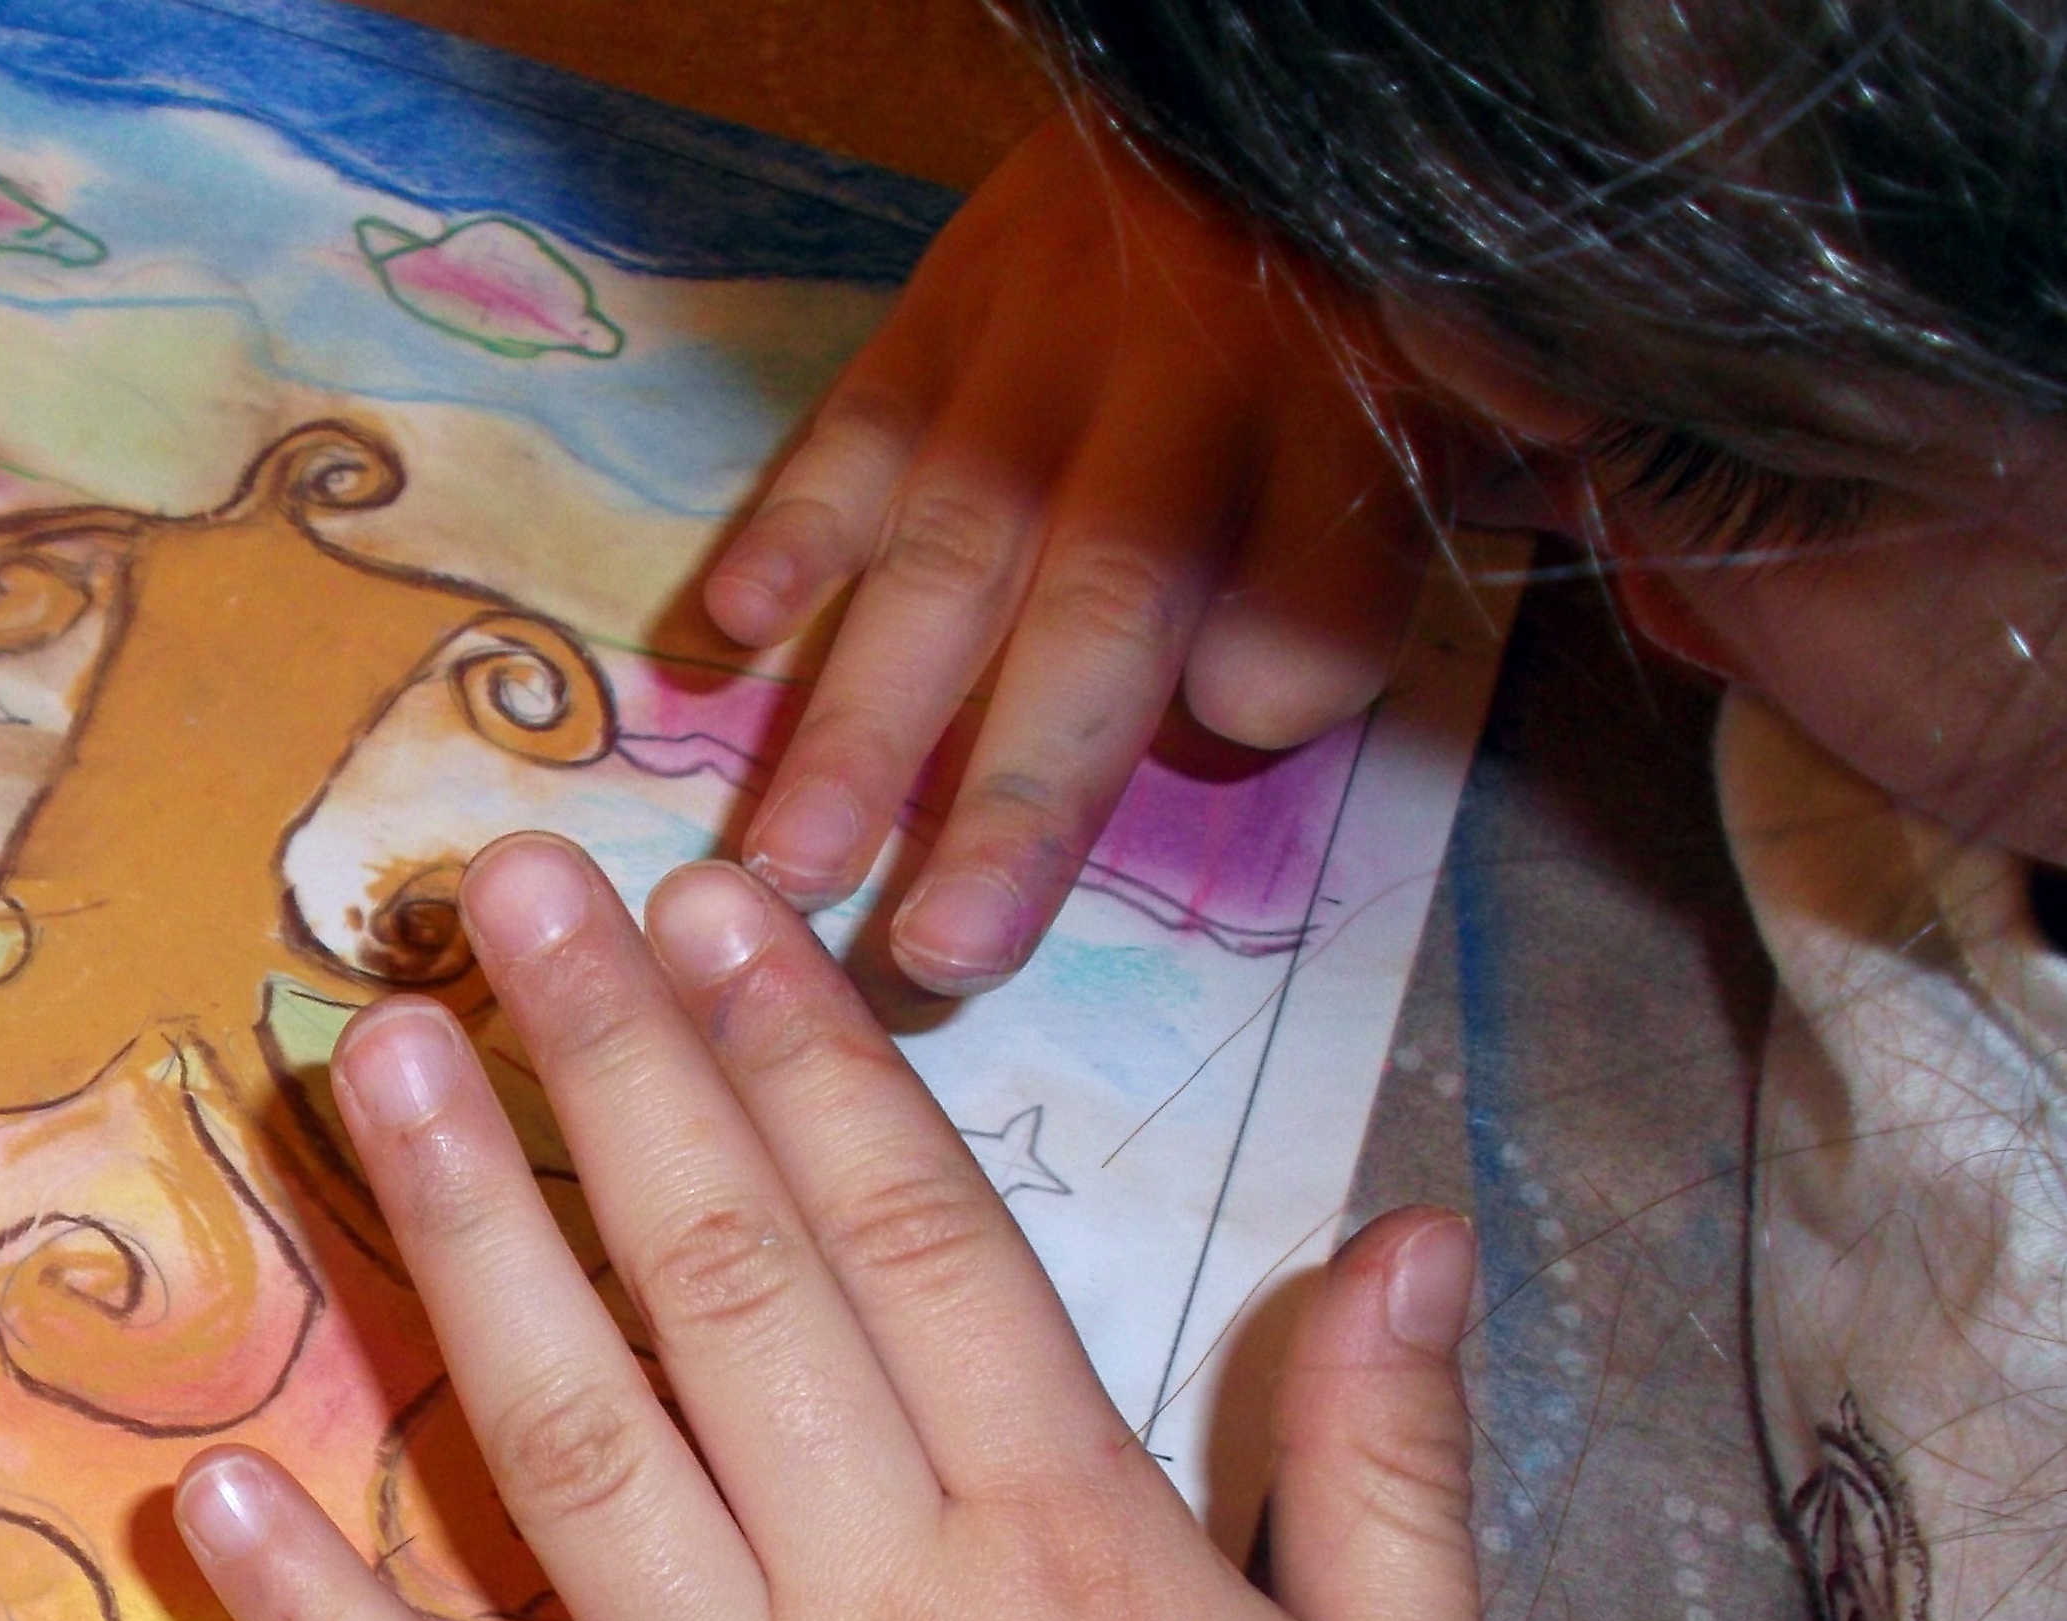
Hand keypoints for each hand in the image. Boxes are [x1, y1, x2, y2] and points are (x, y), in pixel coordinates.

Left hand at [177, 834, 1537, 1620]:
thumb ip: (1391, 1472)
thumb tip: (1407, 1231)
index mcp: (1083, 1562)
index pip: (913, 1238)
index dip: (802, 1051)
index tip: (711, 905)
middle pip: (726, 1289)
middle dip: (607, 1066)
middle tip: (502, 893)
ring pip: (571, 1459)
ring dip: (463, 1247)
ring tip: (364, 1066)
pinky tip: (203, 1488)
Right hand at [707, 112, 1433, 993]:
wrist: (1265, 73)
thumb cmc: (1370, 289)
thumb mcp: (1474, 394)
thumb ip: (1388, 548)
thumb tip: (1249, 705)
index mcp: (1348, 411)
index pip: (1317, 576)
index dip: (1285, 656)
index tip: (1231, 742)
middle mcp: (1187, 380)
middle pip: (1105, 599)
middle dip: (1019, 784)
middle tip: (940, 952)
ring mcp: (1045, 340)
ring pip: (949, 539)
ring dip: (861, 711)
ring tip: (791, 862)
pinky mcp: (947, 302)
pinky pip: (856, 422)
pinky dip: (786, 531)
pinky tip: (726, 639)